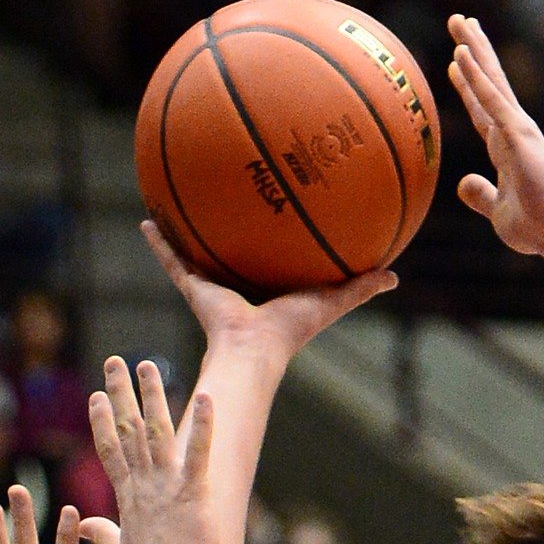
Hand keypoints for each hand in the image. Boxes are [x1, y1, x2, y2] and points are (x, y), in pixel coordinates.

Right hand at [89, 356, 215, 543]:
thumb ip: (103, 534)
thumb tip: (83, 524)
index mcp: (128, 498)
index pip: (111, 451)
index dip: (102, 421)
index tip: (95, 396)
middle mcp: (143, 486)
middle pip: (128, 429)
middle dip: (119, 393)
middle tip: (113, 361)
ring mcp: (167, 487)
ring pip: (157, 431)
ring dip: (152, 395)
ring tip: (147, 364)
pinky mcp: (194, 494)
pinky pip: (198, 453)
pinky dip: (202, 425)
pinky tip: (206, 397)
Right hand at [142, 220, 397, 362]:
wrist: (256, 348)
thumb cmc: (293, 329)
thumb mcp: (333, 300)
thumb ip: (361, 287)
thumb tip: (395, 277)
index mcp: (268, 288)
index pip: (269, 259)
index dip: (269, 239)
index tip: (269, 215)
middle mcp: (238, 285)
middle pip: (231, 251)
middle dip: (225, 229)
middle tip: (221, 196)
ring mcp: (213, 286)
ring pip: (196, 252)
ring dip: (184, 231)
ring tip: (172, 200)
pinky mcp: (194, 288)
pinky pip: (173, 261)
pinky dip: (160, 243)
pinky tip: (148, 218)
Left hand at [447, 13, 543, 258]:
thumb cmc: (538, 228)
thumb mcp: (498, 213)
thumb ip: (481, 195)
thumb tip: (463, 182)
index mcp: (508, 150)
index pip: (483, 111)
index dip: (468, 87)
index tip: (456, 63)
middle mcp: (514, 132)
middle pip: (487, 83)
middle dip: (473, 50)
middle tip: (459, 21)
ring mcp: (517, 130)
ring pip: (490, 80)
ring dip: (474, 48)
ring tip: (459, 20)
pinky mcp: (519, 134)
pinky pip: (492, 99)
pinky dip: (476, 77)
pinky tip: (461, 54)